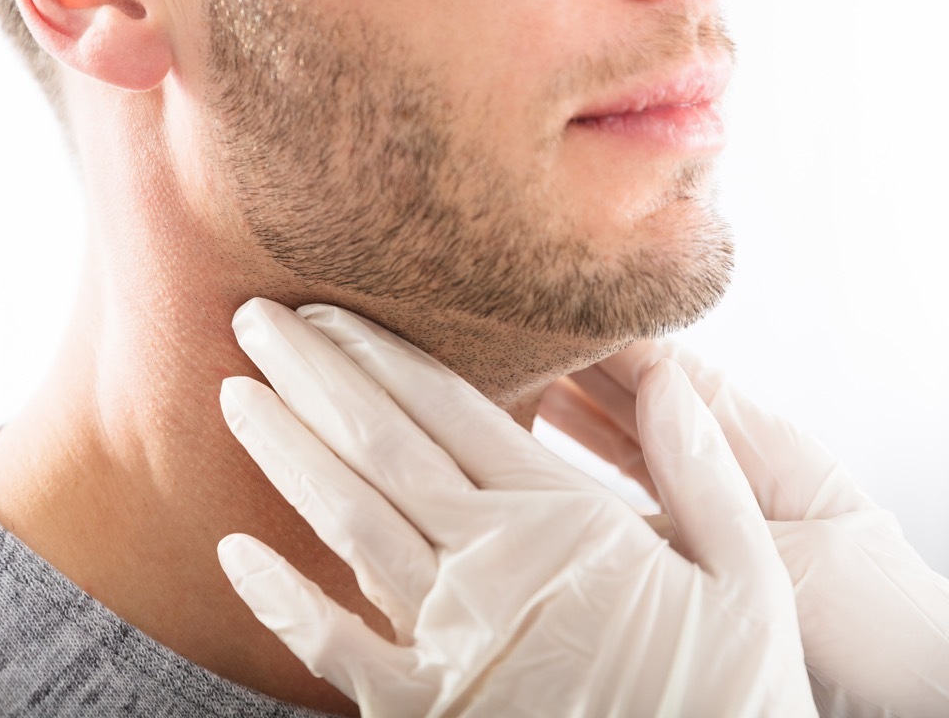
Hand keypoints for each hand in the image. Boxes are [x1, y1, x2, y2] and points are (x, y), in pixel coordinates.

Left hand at [217, 299, 814, 716]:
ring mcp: (453, 639)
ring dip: (285, 452)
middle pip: (381, 447)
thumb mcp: (751, 581)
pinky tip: (235, 552)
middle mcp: (495, 566)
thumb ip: (703, 476)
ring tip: (235, 395)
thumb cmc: (729, 694)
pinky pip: (336, 647)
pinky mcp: (426, 711)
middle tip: (253, 318)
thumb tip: (670, 380)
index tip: (326, 308)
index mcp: (566, 522)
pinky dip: (281, 599)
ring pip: (348, 521)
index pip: (451, 409)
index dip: (378, 352)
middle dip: (310, 374)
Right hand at [541, 340, 948, 716]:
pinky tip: (547, 444)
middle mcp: (730, 461)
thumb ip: (708, 498)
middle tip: (514, 340)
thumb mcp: (792, 561)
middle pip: (645, 395)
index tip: (554, 314)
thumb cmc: (875, 622)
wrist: (911, 688)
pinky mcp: (697, 539)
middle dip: (582, 364)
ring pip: (631, 435)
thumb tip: (637, 433)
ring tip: (515, 378)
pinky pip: (631, 485)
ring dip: (577, 406)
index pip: (676, 372)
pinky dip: (587, 461)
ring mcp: (712, 497)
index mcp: (764, 445)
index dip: (612, 340)